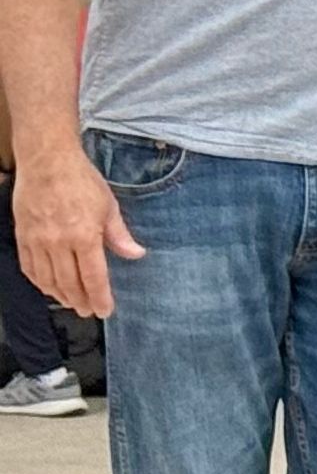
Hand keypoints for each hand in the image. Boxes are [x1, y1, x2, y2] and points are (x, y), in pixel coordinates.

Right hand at [12, 152, 140, 317]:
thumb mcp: (108, 206)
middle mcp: (58, 243)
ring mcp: (37, 241)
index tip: (105, 311)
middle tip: (89, 311)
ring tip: (72, 303)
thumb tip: (136, 254)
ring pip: (47, 280)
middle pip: (69, 283)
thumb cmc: (81, 181)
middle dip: (81, 301)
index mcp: (84, 236)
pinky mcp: (23, 236)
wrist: (47, 162)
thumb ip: (119, 235)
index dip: (99, 297)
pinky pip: (29, 267)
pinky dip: (39, 282)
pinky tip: (48, 287)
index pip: (93, 277)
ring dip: (60, 295)